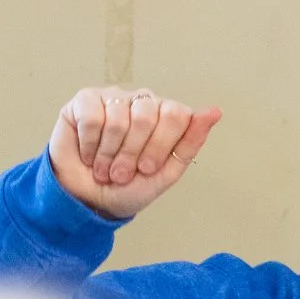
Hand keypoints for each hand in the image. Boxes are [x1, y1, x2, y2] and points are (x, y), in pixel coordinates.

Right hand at [47, 85, 221, 219]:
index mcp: (166, 116)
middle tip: (122, 173)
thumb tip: (215, 111)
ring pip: (118, 119)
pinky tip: (89, 154)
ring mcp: (113, 98)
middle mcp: (141, 102)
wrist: (88, 200)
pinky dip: (90, 145)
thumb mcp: (165, 173)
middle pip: (146, 116)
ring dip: (109, 154)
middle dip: (132, 153)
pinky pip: (92, 117)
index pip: (175, 114)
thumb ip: (190, 143)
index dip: (160, 145)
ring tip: (104, 168)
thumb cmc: (128, 188)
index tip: (147, 168)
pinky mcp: (84, 101)